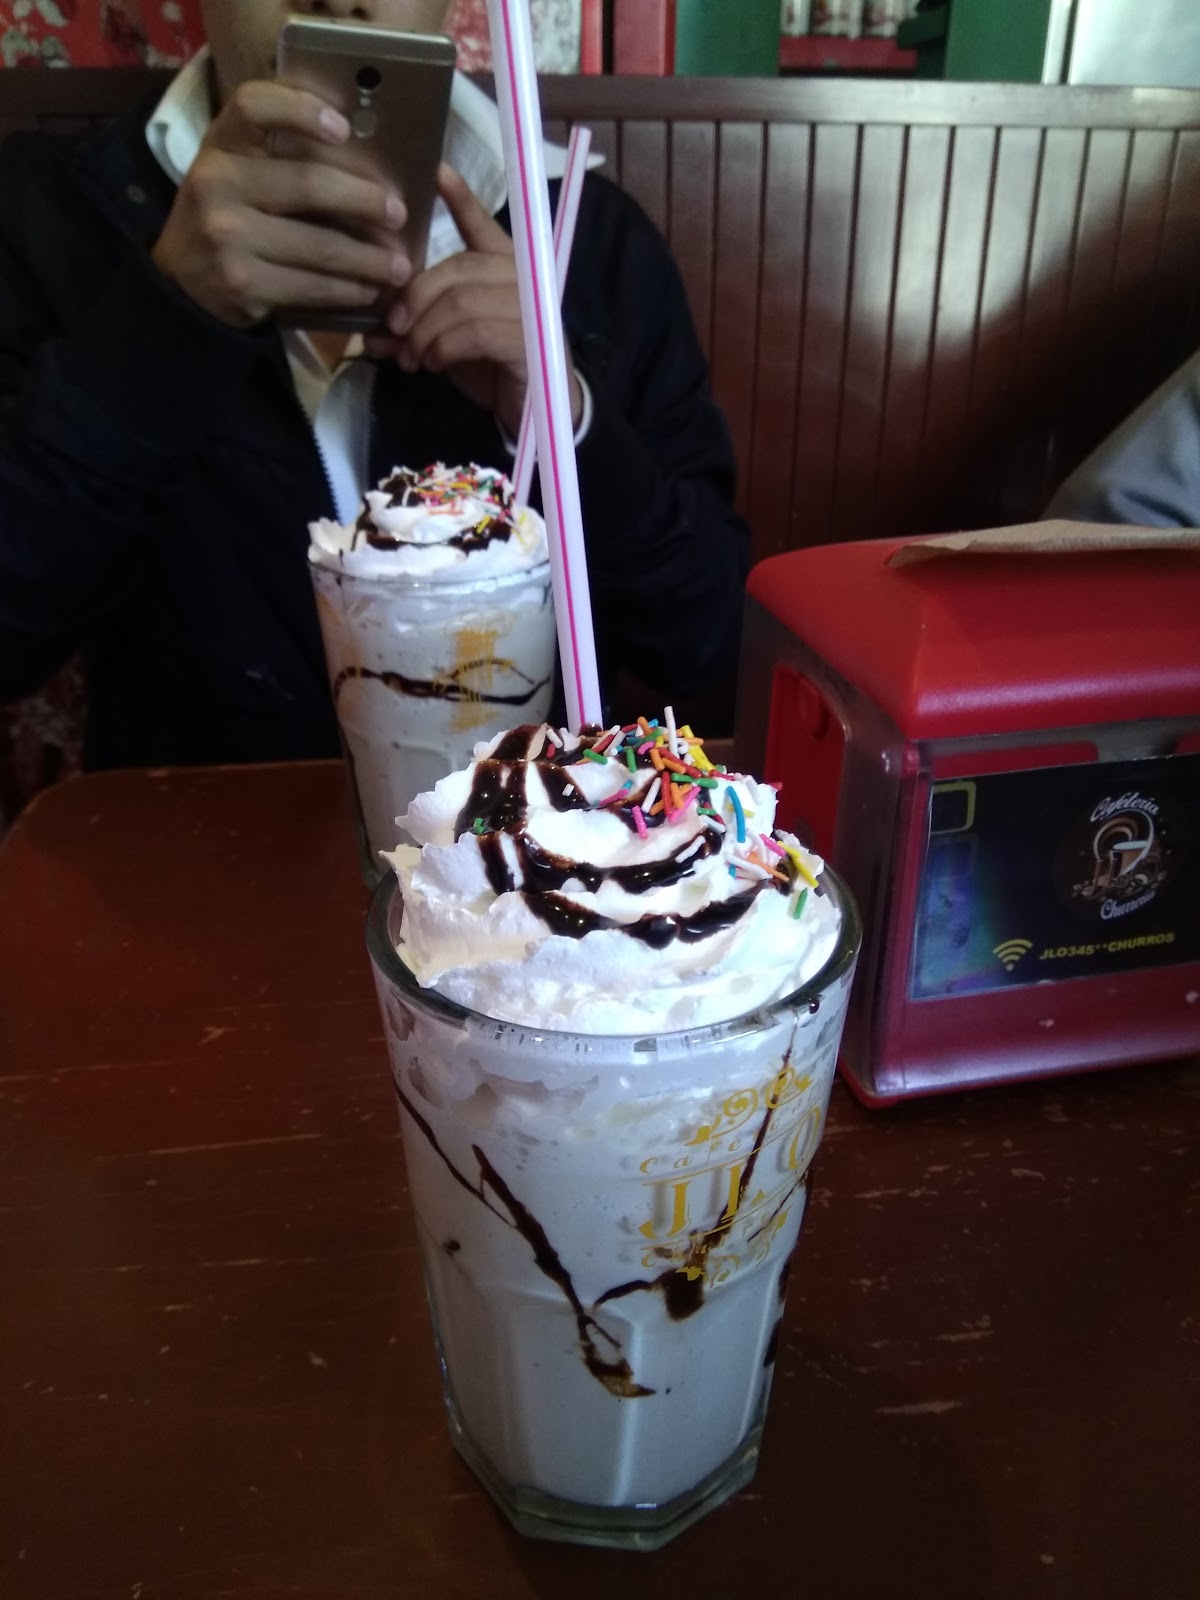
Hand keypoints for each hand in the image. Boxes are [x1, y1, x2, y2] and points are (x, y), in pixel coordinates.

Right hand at [152, 81, 410, 327]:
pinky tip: (368, 291)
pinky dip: (348, 290)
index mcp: (221, 145)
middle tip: (398, 213)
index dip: (301, 110)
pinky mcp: (242, 282)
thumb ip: (279, 160)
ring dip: (369, 259)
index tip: (344, 127)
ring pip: (320, 245)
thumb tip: (366, 165)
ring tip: (398, 266)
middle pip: (309, 185)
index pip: (254, 106)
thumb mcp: (236, 176)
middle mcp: (218, 182)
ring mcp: (227, 235)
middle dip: (365, 201)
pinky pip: (312, 285)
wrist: (181, 285)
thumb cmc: (227, 219)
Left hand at [375, 163, 581, 437]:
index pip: (482, 224)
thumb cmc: (490, 367)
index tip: (437, 171)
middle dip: (416, 299)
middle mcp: (522, 279)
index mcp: (503, 267)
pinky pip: (475, 333)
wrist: (529, 409)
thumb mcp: (446, 340)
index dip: (461, 198)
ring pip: (462, 302)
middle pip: (457, 269)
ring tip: (411, 356)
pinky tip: (434, 362)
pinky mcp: (531, 340)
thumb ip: (415, 328)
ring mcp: (530, 308)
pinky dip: (445, 348)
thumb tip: (371, 331)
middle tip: (394, 328)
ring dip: (426, 331)